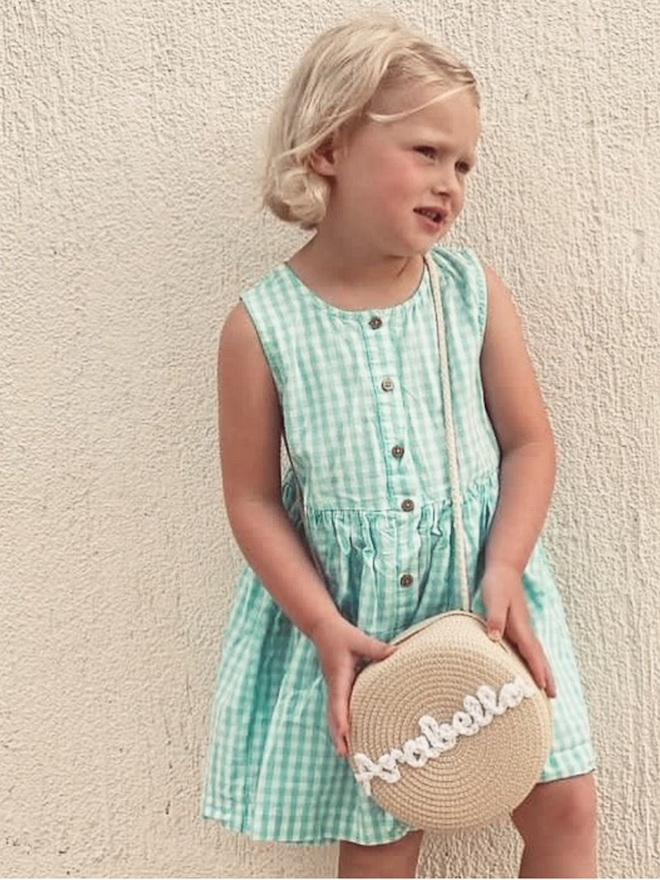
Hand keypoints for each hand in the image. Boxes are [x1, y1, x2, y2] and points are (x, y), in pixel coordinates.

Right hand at [309, 616, 394, 757]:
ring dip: (337, 732)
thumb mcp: (359, 639)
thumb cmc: (341, 634)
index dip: (341, 717)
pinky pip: (337, 708)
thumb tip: (396, 653)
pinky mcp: (336, 686)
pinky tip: (345, 734)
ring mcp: (333, 687)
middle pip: (333, 714)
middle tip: (343, 755)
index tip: (344, 733)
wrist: (322, 629)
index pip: (339, 699)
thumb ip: (377, 648)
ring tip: (343, 753)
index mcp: (338, 675)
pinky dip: (339, 722)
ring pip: (333, 714)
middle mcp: (334, 685)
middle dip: (337, 734)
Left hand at [480, 563, 556, 697]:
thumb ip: (495, 618)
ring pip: (536, 654)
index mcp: (521, 627)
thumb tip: (495, 638)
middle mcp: (525, 630)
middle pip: (539, 657)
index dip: (537, 671)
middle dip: (547, 676)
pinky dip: (533, 661)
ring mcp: (523, 628)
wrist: (504, 569)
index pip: (531, 653)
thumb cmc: (497, 585)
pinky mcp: (518, 626)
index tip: (544, 689)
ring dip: (542, 670)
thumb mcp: (493, 599)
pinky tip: (530, 667)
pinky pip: (529, 649)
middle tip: (554, 697)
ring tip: (547, 688)